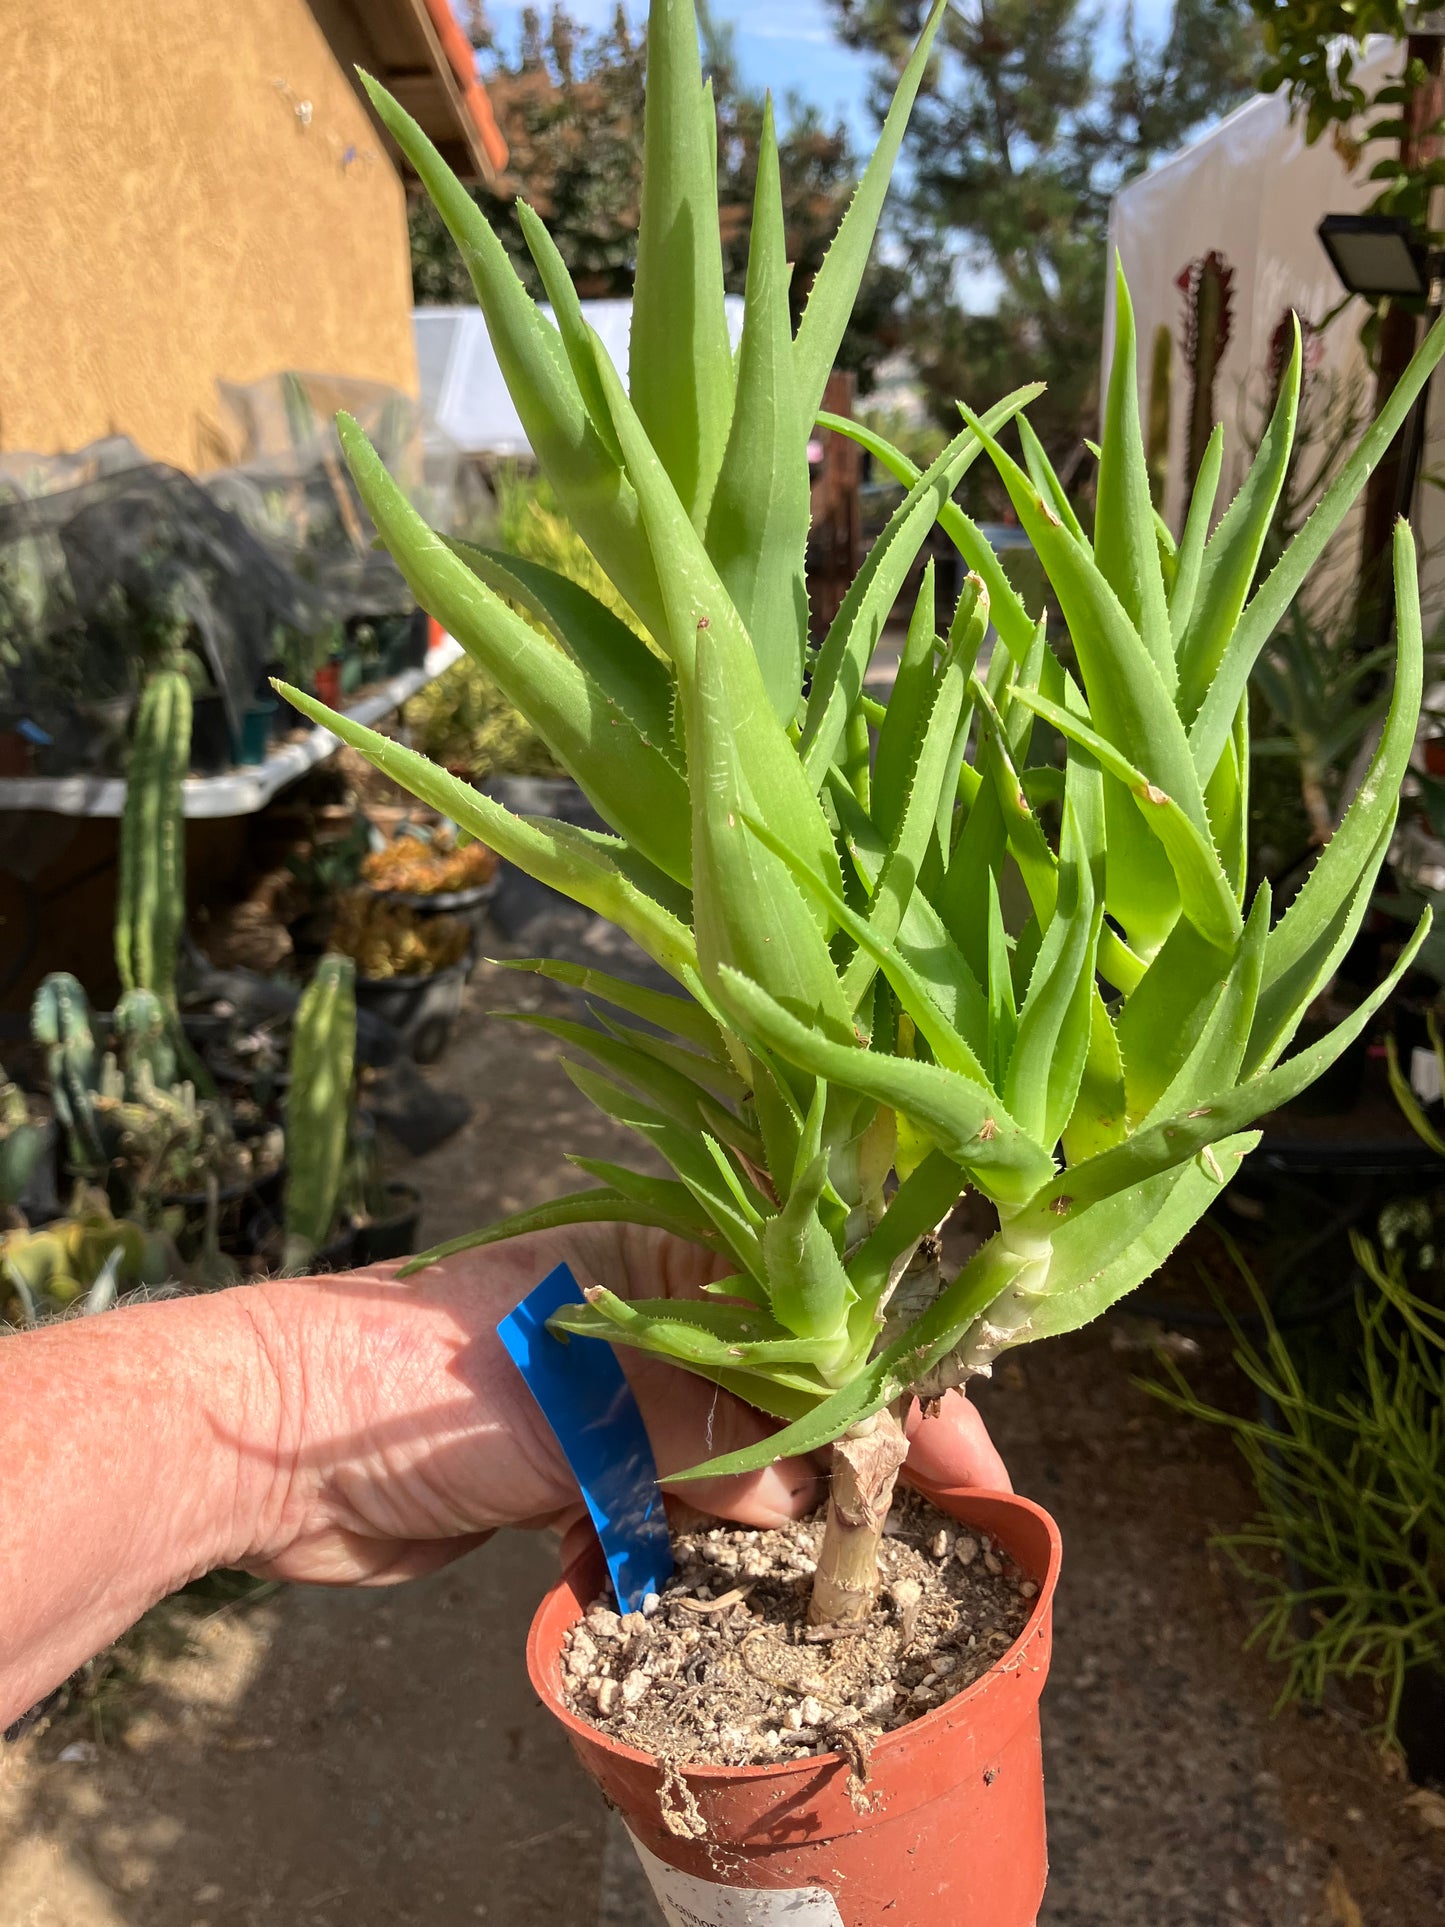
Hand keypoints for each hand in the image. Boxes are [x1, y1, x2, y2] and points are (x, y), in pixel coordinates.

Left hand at [239, 1223, 1009, 1588]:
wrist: (275, 1440)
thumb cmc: (424, 1376)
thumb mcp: (581, 1395)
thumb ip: (703, 1434)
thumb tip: (809, 1492)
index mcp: (662, 1259)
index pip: (817, 1311)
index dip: (895, 1383)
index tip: (966, 1460)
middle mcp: (648, 1320)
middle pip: (784, 1386)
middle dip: (848, 1458)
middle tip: (915, 1533)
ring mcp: (610, 1399)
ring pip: (728, 1457)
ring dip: (771, 1514)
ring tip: (832, 1572)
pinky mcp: (570, 1473)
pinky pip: (664, 1510)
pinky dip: (692, 1545)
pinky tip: (717, 1579)